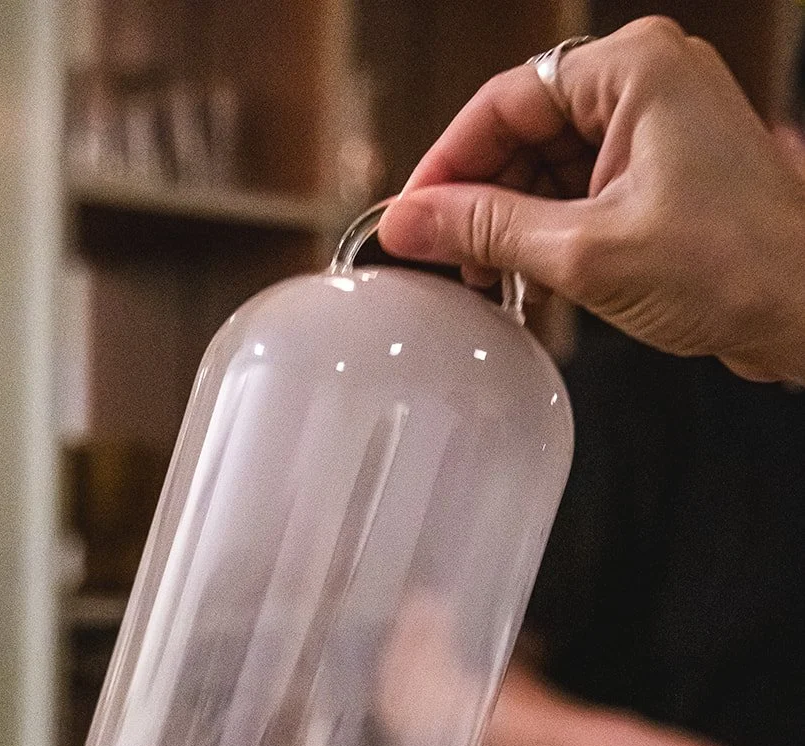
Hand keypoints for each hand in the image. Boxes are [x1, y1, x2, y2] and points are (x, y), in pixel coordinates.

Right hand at [378, 17, 804, 382]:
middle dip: (482, 199)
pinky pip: (584, 186)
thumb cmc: (731, 268)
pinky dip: (551, 230)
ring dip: (514, 222)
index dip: (447, 165)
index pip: (504, 101)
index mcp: (633, 69)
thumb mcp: (585, 253)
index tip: (411, 218)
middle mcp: (648, 80)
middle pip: (525, 131)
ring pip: (551, 163)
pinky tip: (531, 276)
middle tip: (448, 260)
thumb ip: (487, 230)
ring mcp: (660, 124)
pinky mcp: (667, 168)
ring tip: (491, 279)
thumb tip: (411, 222)